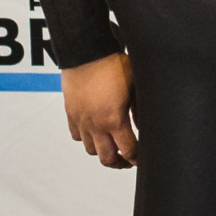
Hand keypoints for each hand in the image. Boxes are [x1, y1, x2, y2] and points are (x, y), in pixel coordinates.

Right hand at [63, 52, 137, 168]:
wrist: (87, 52)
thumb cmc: (113, 64)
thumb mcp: (136, 86)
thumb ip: (139, 109)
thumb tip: (144, 125)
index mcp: (114, 120)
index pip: (128, 150)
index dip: (137, 158)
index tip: (142, 159)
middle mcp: (95, 124)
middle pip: (106, 158)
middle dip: (120, 163)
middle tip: (128, 160)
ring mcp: (81, 120)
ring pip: (90, 150)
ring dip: (103, 151)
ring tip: (113, 148)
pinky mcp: (71, 114)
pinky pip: (77, 136)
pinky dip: (86, 139)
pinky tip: (96, 133)